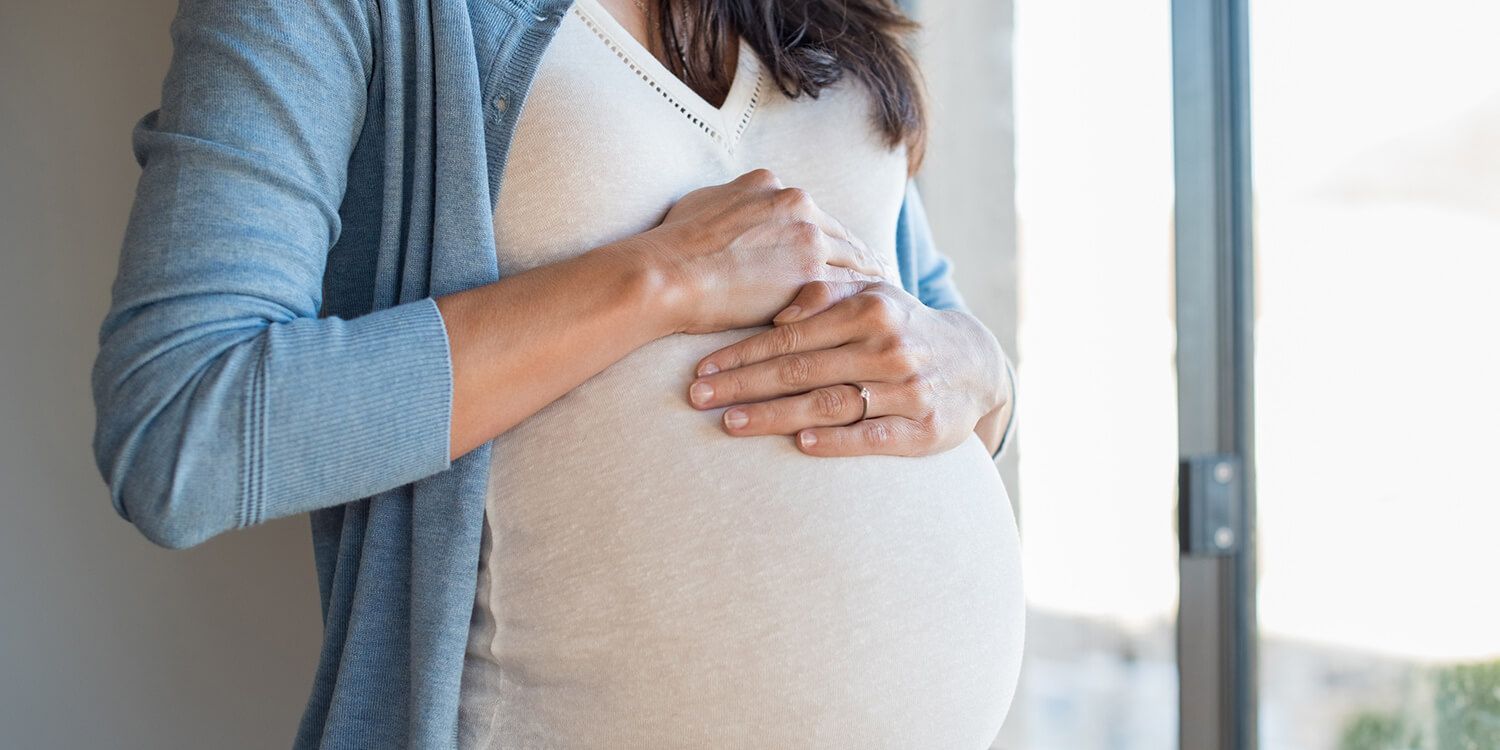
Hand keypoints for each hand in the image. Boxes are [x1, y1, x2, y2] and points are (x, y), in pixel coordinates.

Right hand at [623, 169, 894, 333]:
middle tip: (883, 280)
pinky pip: (849, 287)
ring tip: (887, 303)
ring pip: (855, 259)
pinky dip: (863, 302)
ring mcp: (807, 236)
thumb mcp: (701, 204)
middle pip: (843, 235)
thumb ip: (731, 204)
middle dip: (861, 259)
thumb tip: (733, 207)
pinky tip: (874, 318)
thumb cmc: (671, 247)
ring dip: (873, 281)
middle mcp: (796, 203)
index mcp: (771, 186)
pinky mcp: (810, 272)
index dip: (831, 240)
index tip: (845, 255)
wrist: (664, 274)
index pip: (815, 215)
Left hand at [685, 280, 1008, 456]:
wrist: (974, 364)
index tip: (703, 367)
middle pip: (802, 370)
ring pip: (830, 403)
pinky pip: (872, 435)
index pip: (792, 334)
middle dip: (744, 384)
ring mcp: (908, 390)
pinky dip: (837, 440)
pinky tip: (801, 444)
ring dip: (776, 415)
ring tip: (731, 422)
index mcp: (871, 308)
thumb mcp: (872, 296)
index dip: (743, 353)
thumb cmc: (902, 326)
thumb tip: (779, 310)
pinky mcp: (924, 429)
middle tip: (699, 397)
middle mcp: (890, 347)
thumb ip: (825, 294)